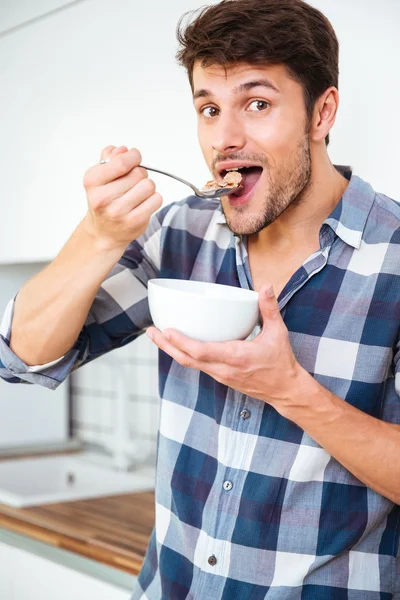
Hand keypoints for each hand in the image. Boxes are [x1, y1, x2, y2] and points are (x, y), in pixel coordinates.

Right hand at [82, 145, 162, 251]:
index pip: (122, 162)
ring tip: (138, 193)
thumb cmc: (104, 200)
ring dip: (147, 186)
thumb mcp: (99, 176)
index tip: (134, 158)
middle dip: (140, 173)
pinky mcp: (134, 222)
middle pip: (138, 173)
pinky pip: (156, 199)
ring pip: (149, 185)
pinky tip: (143, 203)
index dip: (133, 156)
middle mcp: (103, 198)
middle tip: (133, 182)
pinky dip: (153, 199)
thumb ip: (110, 158)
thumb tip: (123, 150)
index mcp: (92, 181)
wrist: (103, 232)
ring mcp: (119, 212)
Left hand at [146, 284, 303, 409]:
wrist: (285, 390)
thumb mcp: (278, 333)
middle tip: (151, 332)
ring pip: (189, 364)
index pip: (201, 352)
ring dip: (172, 350)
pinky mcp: (220, 378)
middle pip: (187, 359)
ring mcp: (220, 375)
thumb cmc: (281, 362)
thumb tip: (266, 287)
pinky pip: (197, 366)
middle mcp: (223, 369)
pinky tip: (177, 344)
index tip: (167, 330)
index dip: (181, 342)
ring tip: (158, 335)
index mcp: (235, 357)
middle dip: (166, 345)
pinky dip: (184, 355)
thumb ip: (270, 309)